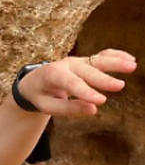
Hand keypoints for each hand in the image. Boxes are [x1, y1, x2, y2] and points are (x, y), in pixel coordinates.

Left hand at [17, 49, 135, 116]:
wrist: (33, 81)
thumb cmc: (40, 95)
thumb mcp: (47, 106)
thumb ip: (68, 109)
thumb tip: (93, 109)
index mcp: (52, 74)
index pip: (71, 84)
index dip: (86, 92)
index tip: (100, 101)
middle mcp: (66, 64)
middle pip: (87, 71)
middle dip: (103, 78)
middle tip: (120, 86)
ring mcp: (77, 61)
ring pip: (97, 60)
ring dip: (115, 62)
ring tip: (132, 66)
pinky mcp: (85, 61)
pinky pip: (101, 56)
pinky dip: (115, 55)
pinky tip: (130, 59)